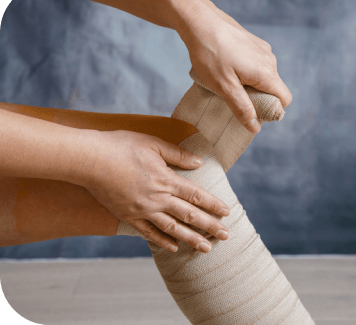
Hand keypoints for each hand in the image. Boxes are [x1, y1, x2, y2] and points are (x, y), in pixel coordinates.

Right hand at [81, 130, 229, 252]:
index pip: (196, 195)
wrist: (90, 159)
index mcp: (166, 180)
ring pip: (173, 229)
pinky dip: (162, 241)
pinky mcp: (128, 216)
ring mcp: (143, 210)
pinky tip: (173, 248)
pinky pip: (148, 233)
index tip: (227, 213)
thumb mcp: (153, 144)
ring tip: (206, 248)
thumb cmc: (121, 147)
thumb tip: (199, 163)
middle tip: (226, 236)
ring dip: (191, 239)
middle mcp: (158, 199)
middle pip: (189, 216)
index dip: (213, 205)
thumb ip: (177, 155)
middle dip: (210, 226)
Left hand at [178, 0, 292, 132]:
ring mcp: (262, 50)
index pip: (284, 99)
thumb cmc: (210, 55)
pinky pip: (256, 66)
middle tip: (233, 99)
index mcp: (266, 73)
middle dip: (257, 99)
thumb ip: (242, 108)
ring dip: (249, 86)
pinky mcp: (253, 44)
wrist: (200, 22)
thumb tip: (255, 127)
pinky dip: (245, 73)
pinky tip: (226, 70)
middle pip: (273, 89)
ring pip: (263, 77)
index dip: (272, 111)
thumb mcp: (224, 87)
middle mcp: (270, 60)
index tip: (252, 113)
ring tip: (226, 83)